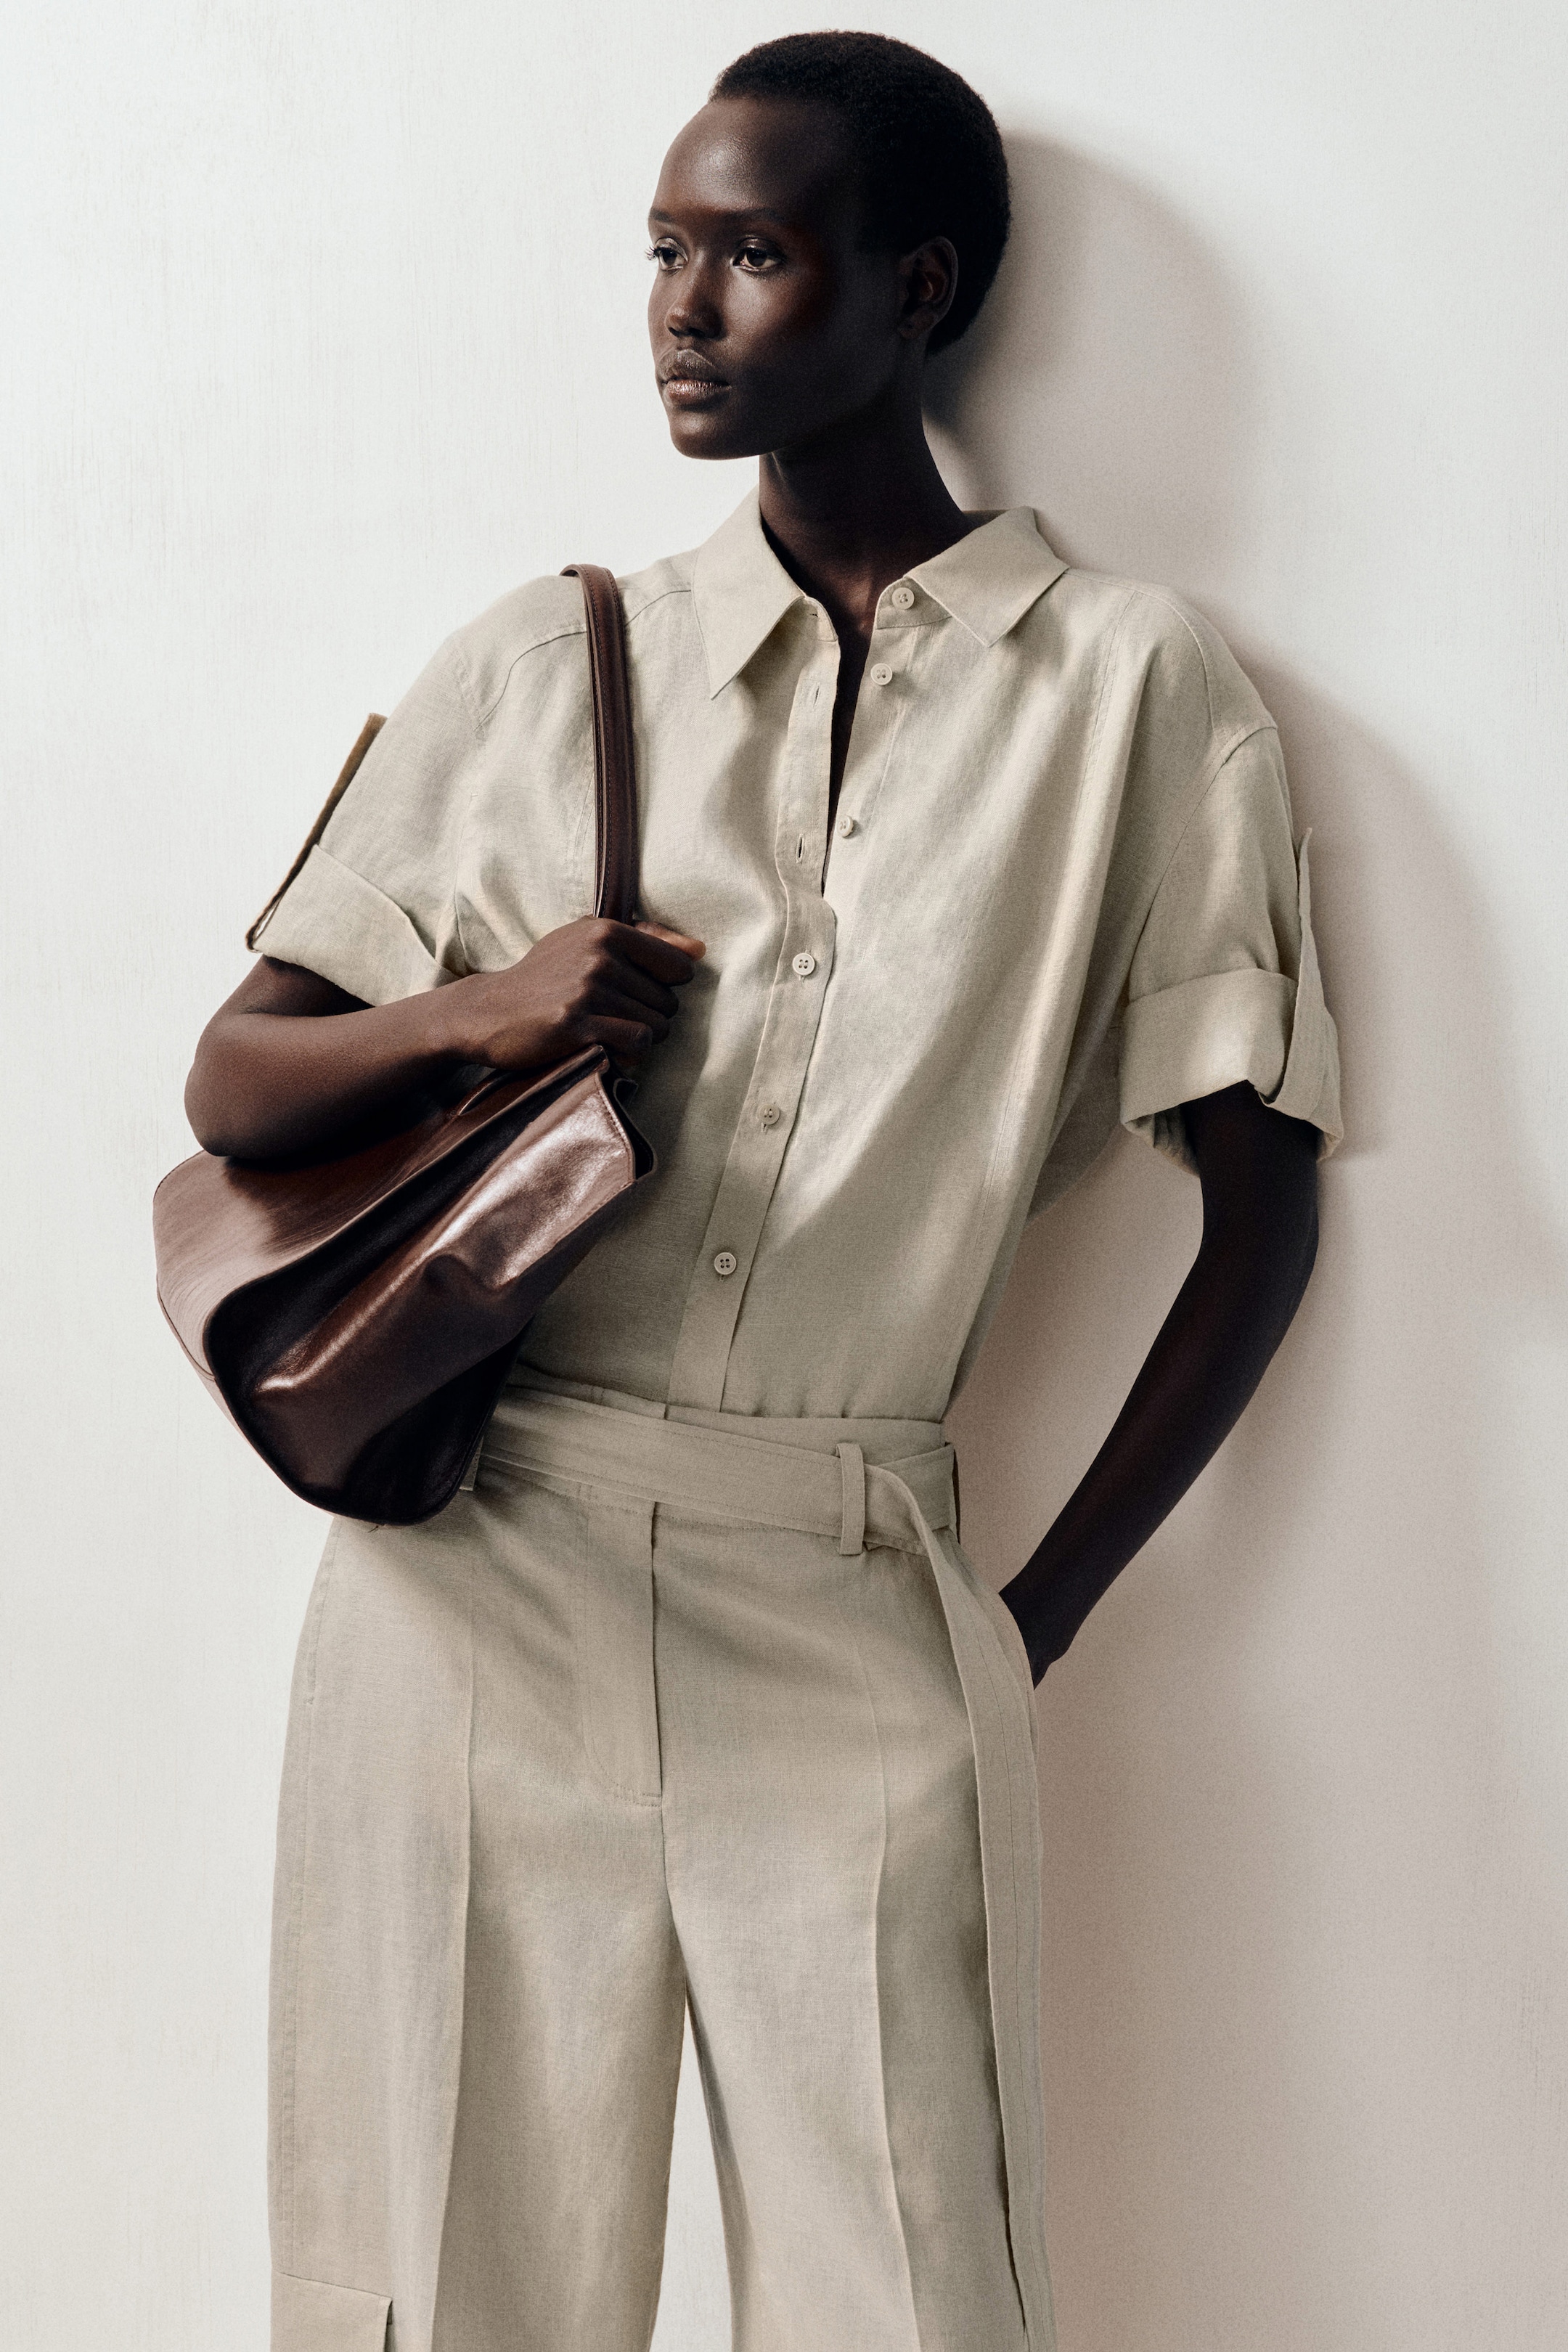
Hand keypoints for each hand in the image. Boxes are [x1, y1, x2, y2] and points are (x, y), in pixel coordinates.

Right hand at [441, 917, 703, 1074]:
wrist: (488, 1011)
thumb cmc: (545, 977)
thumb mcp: (587, 942)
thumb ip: (646, 940)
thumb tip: (699, 950)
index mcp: (607, 931)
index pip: (679, 967)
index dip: (665, 988)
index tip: (636, 994)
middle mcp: (600, 956)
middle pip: (669, 1002)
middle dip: (650, 1017)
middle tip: (614, 1018)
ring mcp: (588, 990)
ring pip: (657, 1026)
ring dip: (640, 1038)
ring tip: (609, 1032)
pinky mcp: (577, 1024)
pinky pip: (637, 1042)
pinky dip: (629, 1054)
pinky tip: (607, 1048)